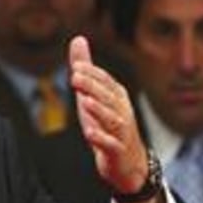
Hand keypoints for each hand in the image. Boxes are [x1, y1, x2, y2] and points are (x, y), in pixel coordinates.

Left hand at [69, 36, 161, 202]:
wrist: (127, 162)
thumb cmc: (108, 124)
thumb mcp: (93, 94)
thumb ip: (86, 69)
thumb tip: (78, 39)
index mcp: (116, 97)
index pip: (106, 82)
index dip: (92, 74)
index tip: (76, 66)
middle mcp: (121, 112)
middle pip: (108, 97)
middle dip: (92, 87)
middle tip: (75, 77)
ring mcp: (120, 133)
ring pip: (112, 120)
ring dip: (99, 110)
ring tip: (84, 102)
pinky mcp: (116, 151)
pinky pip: (111, 145)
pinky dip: (101, 139)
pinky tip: (90, 133)